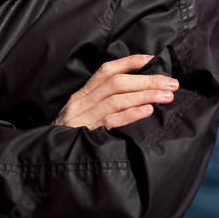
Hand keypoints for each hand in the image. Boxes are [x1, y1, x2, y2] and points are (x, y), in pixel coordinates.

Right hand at [51, 54, 177, 129]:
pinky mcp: (87, 135)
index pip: (105, 71)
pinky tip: (148, 110)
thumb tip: (134, 93)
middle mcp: (81, 103)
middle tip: (171, 82)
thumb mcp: (80, 114)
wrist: (46, 158)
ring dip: (145, 95)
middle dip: (146, 80)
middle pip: (116, 83)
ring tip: (167, 96)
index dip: (128, 62)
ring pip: (116, 99)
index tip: (151, 59)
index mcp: (81, 95)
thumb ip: (99, 103)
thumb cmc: (68, 135)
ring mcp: (84, 119)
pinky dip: (131, 114)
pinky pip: (112, 122)